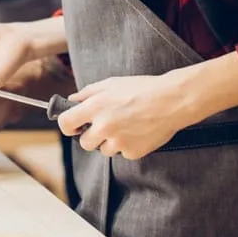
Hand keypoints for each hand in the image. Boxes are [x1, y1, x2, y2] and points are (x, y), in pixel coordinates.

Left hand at [57, 74, 190, 159]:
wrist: (171, 101)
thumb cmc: (142, 88)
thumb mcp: (111, 83)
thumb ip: (88, 93)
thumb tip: (72, 100)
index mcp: (95, 107)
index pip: (66, 123)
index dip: (67, 125)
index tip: (73, 126)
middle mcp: (104, 127)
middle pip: (84, 143)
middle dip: (90, 136)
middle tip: (103, 127)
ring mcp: (118, 142)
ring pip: (104, 150)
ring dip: (110, 142)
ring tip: (125, 126)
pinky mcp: (133, 152)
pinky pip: (122, 153)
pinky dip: (127, 146)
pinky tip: (137, 132)